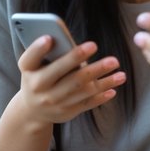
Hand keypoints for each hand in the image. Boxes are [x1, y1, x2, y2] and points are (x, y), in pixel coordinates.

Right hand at [9, 35, 126, 131]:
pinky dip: (101, 96)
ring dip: (103, 81)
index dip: (38, 49)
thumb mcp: (34, 66)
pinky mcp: (67, 112)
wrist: (32, 112)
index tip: (48, 38)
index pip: (30, 59)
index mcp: (29, 72)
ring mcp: (54, 102)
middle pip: (65, 74)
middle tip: (95, 46)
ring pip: (82, 90)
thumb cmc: (37, 78)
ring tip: (120, 73)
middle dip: (81, 60)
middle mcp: (40, 88)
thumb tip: (68, 42)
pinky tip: (113, 89)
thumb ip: (47, 54)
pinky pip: (87, 103)